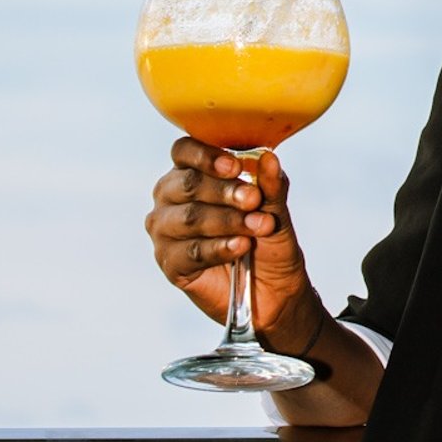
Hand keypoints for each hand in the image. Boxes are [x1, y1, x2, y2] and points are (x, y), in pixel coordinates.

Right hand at [145, 141, 315, 350]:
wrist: (275, 289)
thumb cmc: (268, 240)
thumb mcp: (275, 210)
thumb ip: (270, 186)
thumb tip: (270, 158)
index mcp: (190, 172)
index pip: (183, 151)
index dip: (206, 155)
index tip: (235, 165)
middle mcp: (170, 198)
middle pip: (187, 184)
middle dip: (224, 191)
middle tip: (254, 200)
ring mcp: (166, 231)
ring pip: (190, 218)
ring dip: (228, 221)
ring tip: (260, 226)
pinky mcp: (171, 264)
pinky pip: (191, 252)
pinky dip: (220, 248)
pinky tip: (241, 246)